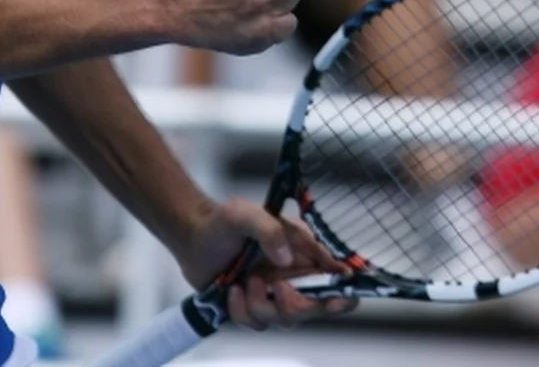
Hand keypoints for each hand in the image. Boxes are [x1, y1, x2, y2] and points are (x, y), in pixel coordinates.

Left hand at [178, 197, 355, 329]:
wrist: (194, 237)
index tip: (337, 298)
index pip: (334, 277)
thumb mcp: (244, 214)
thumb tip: (286, 260)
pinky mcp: (254, 309)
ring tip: (245, 280)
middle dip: (295, 304)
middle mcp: (293, 277)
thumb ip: (269, 230)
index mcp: (301, 253)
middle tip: (276, 286)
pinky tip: (232, 290)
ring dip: (261, 304)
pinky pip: (256, 325)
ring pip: (284, 321)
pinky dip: (242, 311)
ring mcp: (273, 295)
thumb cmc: (223, 221)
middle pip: (314, 308)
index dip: (344, 293)